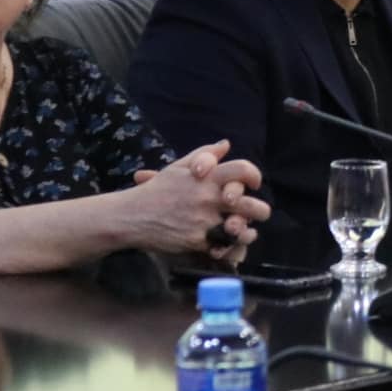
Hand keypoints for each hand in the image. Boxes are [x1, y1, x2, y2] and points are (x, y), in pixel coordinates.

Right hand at [129, 141, 269, 262]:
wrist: (130, 216)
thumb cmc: (156, 190)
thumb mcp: (178, 167)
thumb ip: (204, 154)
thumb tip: (226, 144)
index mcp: (207, 177)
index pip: (242, 170)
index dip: (254, 176)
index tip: (254, 184)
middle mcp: (208, 198)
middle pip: (249, 204)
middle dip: (261, 210)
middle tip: (260, 213)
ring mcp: (203, 220)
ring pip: (240, 228)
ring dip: (247, 230)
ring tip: (248, 230)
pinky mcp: (196, 240)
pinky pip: (222, 246)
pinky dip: (229, 246)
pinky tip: (230, 243)